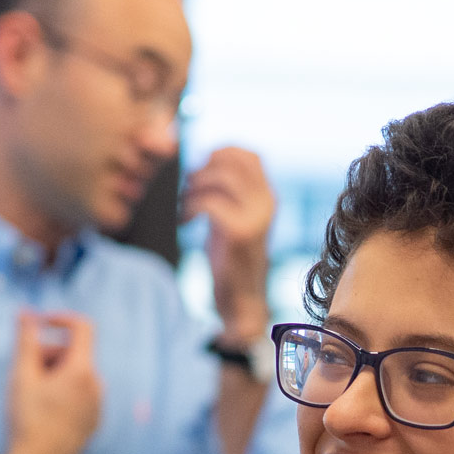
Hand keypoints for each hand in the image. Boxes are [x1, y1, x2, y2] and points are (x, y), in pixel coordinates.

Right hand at [2, 311, 102, 453]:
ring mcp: (98, 406)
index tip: (38, 324)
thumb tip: (25, 312)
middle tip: (25, 372)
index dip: (60, 319)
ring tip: (33, 395)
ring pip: (77, 376)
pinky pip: (80, 396)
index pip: (82, 327)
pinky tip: (44, 412)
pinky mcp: (94, 422)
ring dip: (55, 375)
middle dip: (49, 354)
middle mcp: (97, 386)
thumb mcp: (22, 376)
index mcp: (83, 371)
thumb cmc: (28, 419)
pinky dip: (63, 393)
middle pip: (74, 354)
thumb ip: (25, 340)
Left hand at [182, 146, 274, 341]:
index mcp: (268, 197)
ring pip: (221, 177)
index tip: (200, 171)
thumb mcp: (233, 217)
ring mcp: (256, 217)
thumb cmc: (231, 260)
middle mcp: (267, 203)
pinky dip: (190, 208)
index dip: (221, 154)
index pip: (250, 155)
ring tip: (184, 206)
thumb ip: (228, 193)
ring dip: (194, 187)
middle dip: (202, 169)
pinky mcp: (240, 232)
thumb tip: (204, 163)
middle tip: (188, 188)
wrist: (241, 300)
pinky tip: (184, 223)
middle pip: (233, 160)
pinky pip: (210, 203)